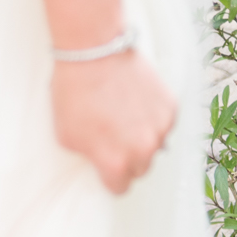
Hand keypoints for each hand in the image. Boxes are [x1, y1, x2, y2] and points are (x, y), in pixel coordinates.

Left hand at [51, 50, 176, 194]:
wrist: (94, 48)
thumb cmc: (73, 90)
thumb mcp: (65, 135)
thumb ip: (88, 157)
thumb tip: (100, 162)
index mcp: (116, 163)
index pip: (119, 188)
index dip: (110, 175)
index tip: (105, 161)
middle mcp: (143, 151)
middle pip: (140, 168)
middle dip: (128, 156)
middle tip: (113, 132)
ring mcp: (160, 129)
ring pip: (155, 145)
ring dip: (143, 135)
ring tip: (122, 110)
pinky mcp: (171, 107)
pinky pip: (163, 122)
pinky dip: (152, 115)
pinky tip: (134, 98)